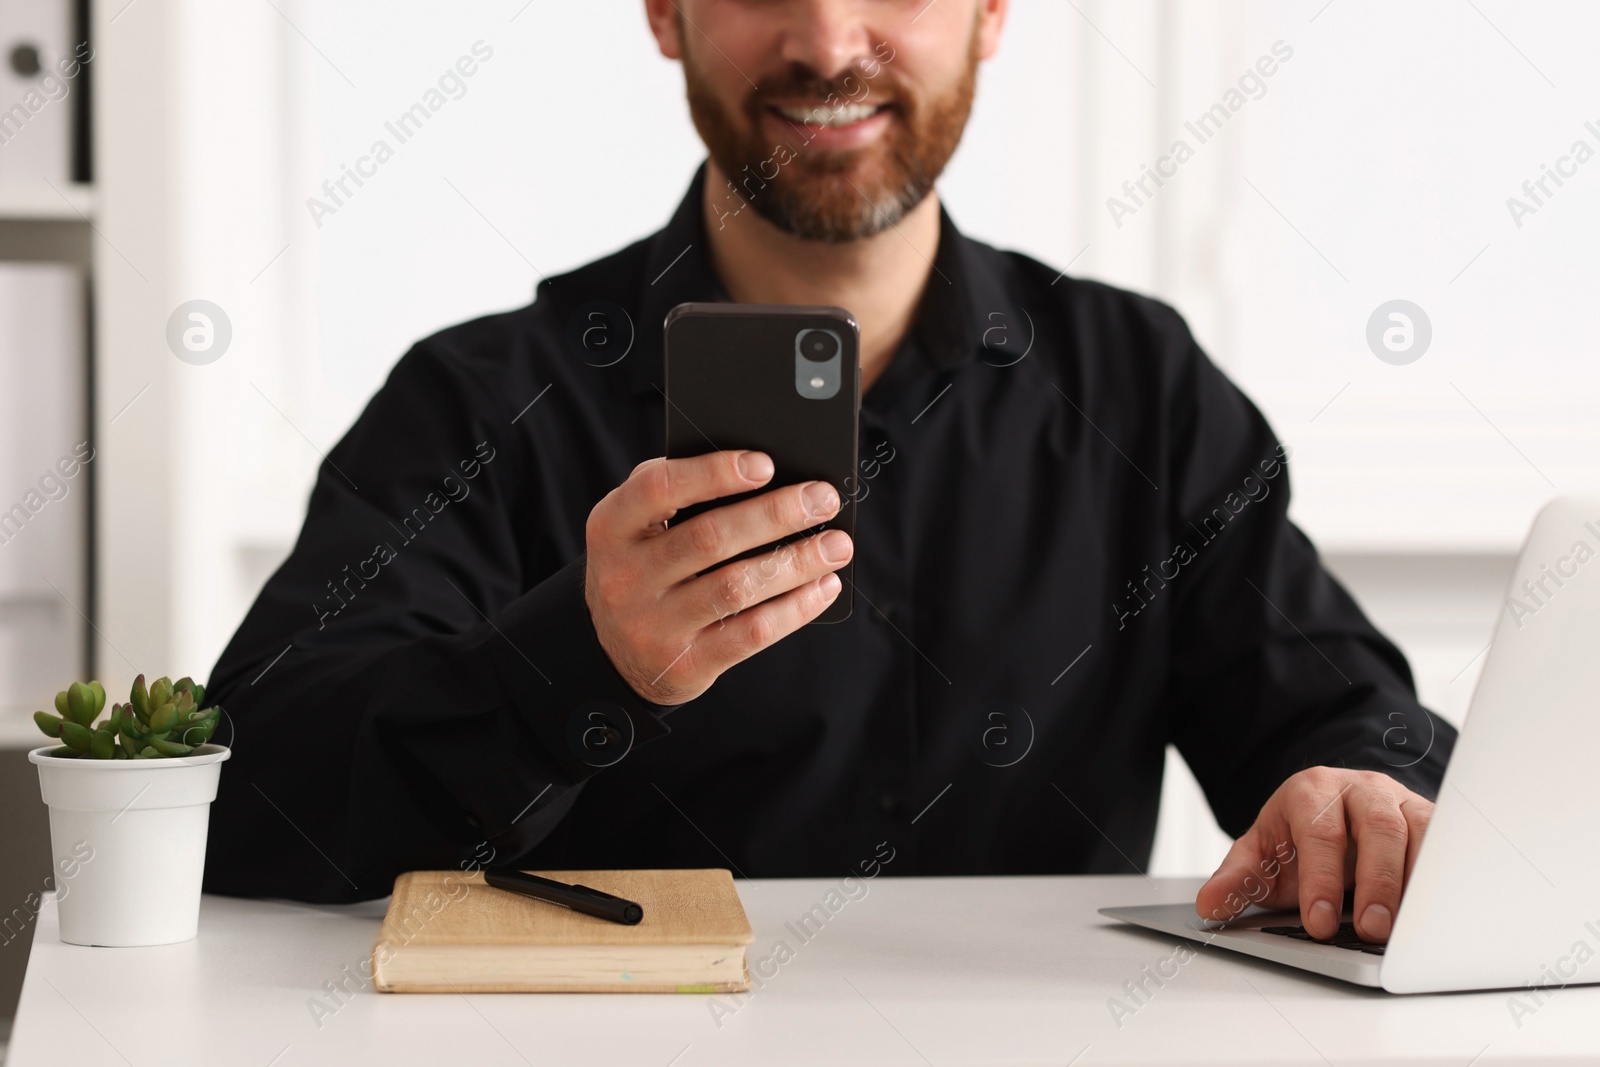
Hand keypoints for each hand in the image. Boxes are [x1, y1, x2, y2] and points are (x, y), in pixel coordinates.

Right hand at [584, 450, 852, 703]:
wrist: (619, 656)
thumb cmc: (646, 567)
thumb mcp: (639, 527)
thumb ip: (680, 493)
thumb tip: (765, 474)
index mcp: (612, 527)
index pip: (658, 489)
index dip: (713, 473)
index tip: (766, 464)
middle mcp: (624, 577)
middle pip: (710, 538)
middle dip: (776, 515)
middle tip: (824, 499)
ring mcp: (653, 626)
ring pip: (736, 587)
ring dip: (797, 562)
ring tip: (838, 544)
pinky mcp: (686, 664)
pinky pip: (750, 633)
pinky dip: (795, 608)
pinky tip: (823, 586)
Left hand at [1194, 767, 1433, 942]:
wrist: (1330, 809)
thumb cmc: (1297, 836)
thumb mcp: (1262, 855)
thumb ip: (1238, 879)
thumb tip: (1210, 906)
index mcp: (1312, 791)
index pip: (1320, 832)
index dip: (1320, 878)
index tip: (1316, 922)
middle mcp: (1360, 789)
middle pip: (1377, 828)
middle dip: (1375, 883)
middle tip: (1369, 930)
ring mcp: (1399, 801)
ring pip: (1419, 833)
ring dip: (1414, 883)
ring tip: (1404, 929)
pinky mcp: (1430, 819)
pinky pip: (1446, 843)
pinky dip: (1442, 877)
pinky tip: (1435, 910)